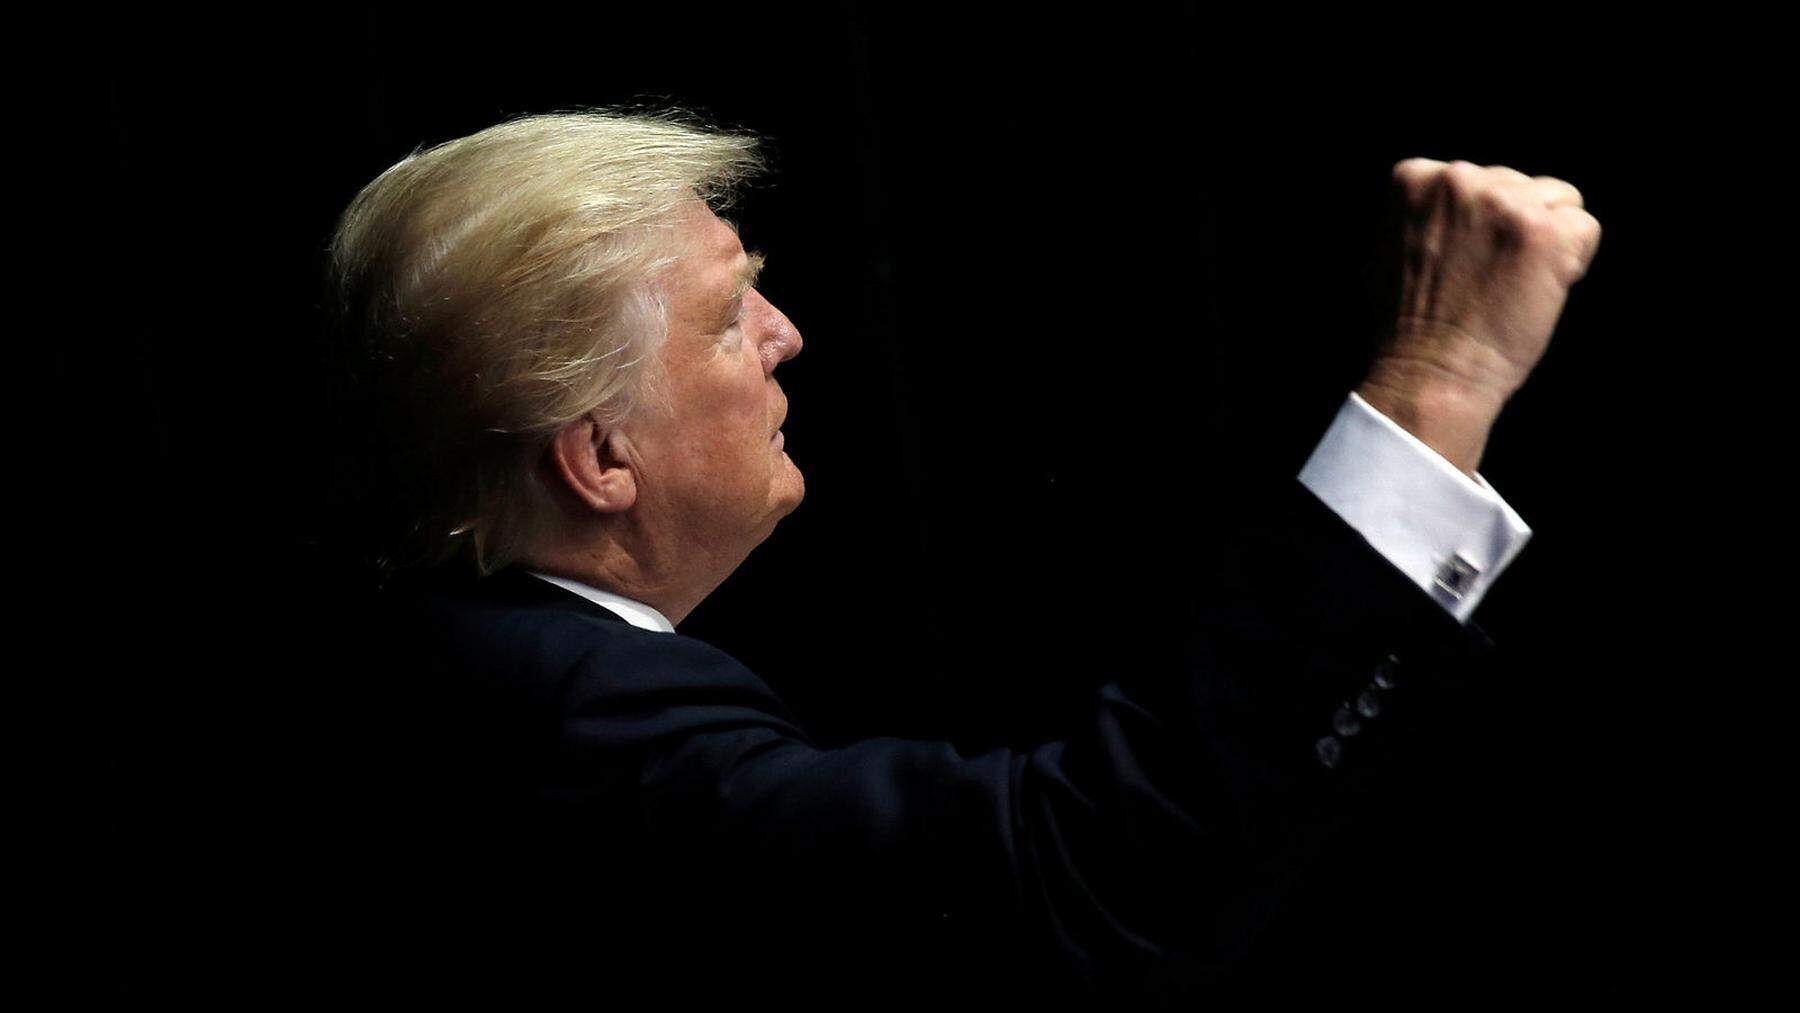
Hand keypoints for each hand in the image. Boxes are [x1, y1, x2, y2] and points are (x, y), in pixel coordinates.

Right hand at [1358, 158, 1601, 475]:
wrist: (1430, 372)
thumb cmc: (1408, 324)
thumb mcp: (1387, 248)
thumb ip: (1421, 212)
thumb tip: (1444, 201)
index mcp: (1415, 177)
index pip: (1479, 176)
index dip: (1480, 222)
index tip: (1462, 260)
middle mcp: (1458, 179)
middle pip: (1520, 184)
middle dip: (1513, 227)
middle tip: (1488, 278)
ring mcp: (1503, 203)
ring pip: (1559, 200)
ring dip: (1546, 240)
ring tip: (1511, 283)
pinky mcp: (1543, 232)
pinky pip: (1585, 229)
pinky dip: (1572, 263)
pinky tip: (1537, 290)